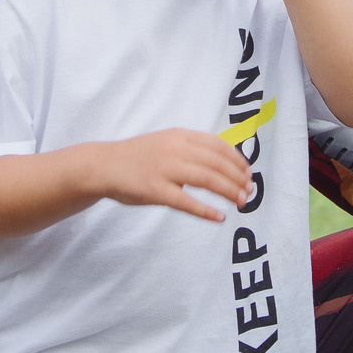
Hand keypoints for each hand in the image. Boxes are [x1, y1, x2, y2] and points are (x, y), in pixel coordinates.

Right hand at [83, 129, 253, 221]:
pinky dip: (205, 210)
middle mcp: (174, 149)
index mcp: (179, 135)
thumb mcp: (166, 143)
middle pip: (216, 163)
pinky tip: (219, 217)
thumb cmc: (137, 157)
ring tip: (242, 202)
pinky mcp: (155, 190)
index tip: (248, 173)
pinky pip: (186, 201)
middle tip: (249, 191)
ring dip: (229, 191)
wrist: (103, 165)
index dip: (236, 160)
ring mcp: (164, 169)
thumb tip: (222, 163)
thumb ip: (190, 149)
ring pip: (207, 179)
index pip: (217, 145)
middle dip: (237, 178)